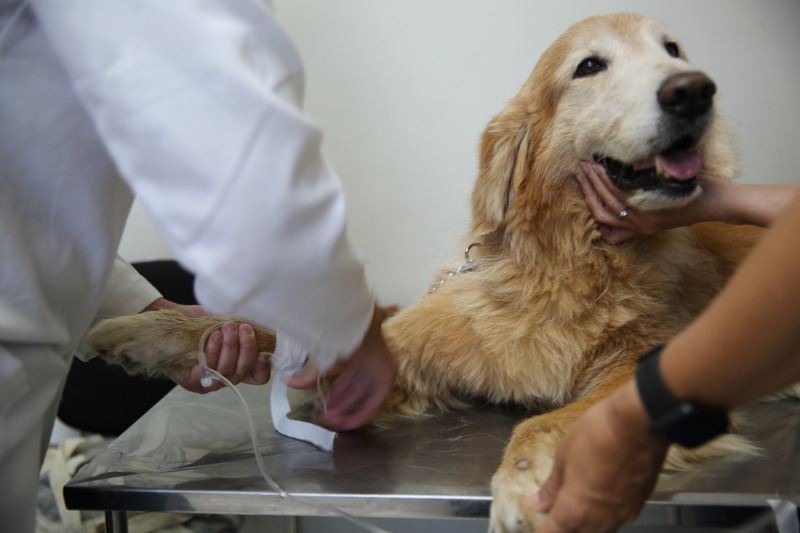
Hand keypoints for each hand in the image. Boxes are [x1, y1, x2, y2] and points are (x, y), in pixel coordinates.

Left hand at [143, 299, 270, 392]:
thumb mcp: (229, 324)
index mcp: (237, 367)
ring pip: (227, 372)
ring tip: (227, 328)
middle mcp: (224, 378)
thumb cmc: (201, 322)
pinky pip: (207, 370)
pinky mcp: (191, 381)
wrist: (173, 319)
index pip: (258, 377)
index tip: (264, 349)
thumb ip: (246, 330)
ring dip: (230, 347)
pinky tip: (212, 337)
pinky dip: (212, 352)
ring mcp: (208, 382)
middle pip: (243, 372)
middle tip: (243, 329)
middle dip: (246, 349)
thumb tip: (268, 328)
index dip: (263, 366)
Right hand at [288, 304, 396, 430]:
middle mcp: (371, 367)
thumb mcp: (322, 357)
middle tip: (326, 420)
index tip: (324, 411)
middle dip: (339, 409)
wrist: (354, 325)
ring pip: (362, 400)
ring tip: (331, 423)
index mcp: (358, 359)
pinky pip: (375, 402)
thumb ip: (310, 373)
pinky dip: (361, 413)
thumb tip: (289, 382)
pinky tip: (346, 422)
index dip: (335, 399)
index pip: (347, 384)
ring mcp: (380, 373)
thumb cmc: (340, 334)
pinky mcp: (387, 379)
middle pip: (354, 394)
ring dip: (347, 413)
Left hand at [532, 382, 668, 532]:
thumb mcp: (563, 458)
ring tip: (575, 503)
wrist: (639, 423)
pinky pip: (617, 518)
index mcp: (575, 511)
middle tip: (553, 512)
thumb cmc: (599, 435)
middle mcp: (600, 520)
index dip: (541, 530)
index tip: (537, 527)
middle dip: (563, 526)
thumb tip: (538, 503)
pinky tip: (599, 496)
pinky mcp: (638, 504)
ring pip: (598, 529)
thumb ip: (551, 488)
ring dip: (584, 522)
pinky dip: (604, 513)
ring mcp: (622, 514)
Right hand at [578, 161, 715, 242]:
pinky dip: (609, 180)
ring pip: (608, 200)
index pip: (604, 221)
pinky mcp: (650, 209)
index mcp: (640, 227)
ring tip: (589, 166)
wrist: (717, 203)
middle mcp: (638, 225)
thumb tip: (629, 196)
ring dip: (595, 182)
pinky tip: (605, 168)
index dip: (590, 203)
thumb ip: (646, 208)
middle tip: (581, 172)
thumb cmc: (693, 201)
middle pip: (601, 212)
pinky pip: (621, 193)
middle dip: (588, 190)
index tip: (583, 187)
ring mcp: (643, 219)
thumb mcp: (665, 209)